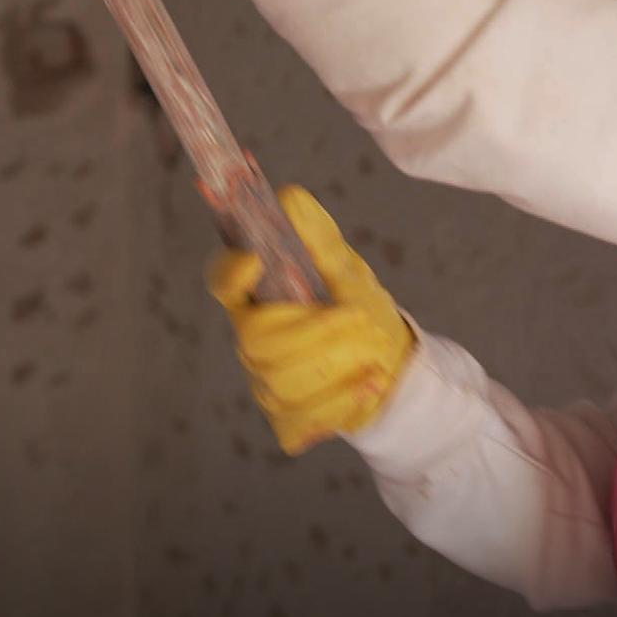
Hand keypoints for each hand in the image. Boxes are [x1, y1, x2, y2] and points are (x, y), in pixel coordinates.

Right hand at [208, 187, 416, 454]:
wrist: (395, 368)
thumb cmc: (362, 313)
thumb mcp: (348, 272)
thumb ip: (319, 240)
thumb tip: (290, 197)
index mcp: (260, 295)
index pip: (222, 282)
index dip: (228, 274)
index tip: (253, 261)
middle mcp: (252, 339)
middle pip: (257, 339)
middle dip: (316, 330)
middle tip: (359, 317)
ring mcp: (264, 382)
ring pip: (283, 381)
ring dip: (339, 363)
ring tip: (371, 348)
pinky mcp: (285, 419)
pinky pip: (302, 417)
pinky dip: (344, 400)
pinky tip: (367, 384)